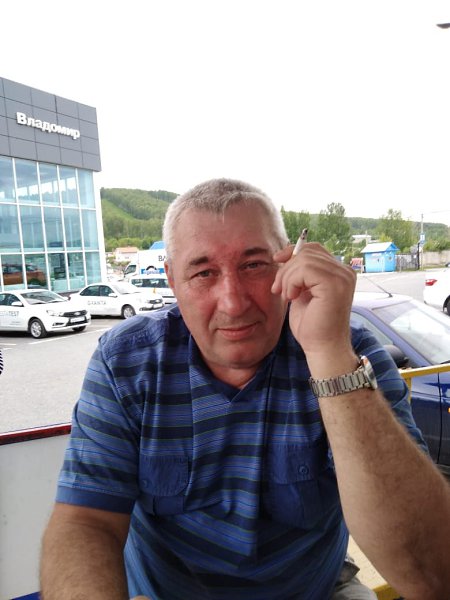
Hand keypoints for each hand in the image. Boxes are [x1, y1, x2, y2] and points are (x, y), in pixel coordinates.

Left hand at [271, 243, 356, 375]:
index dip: (293, 252)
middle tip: (278, 290)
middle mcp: (345, 271)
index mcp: (339, 272)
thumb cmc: (312, 326)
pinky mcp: (334, 284)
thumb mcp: (302, 292)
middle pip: (307, 252)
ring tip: (286, 296)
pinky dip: (292, 282)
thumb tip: (285, 255)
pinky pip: (305, 269)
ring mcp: (342, 277)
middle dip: (286, 269)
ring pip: (304, 260)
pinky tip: (292, 297)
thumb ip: (299, 274)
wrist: (322, 349)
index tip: (277, 262)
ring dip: (287, 277)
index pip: (313, 249)